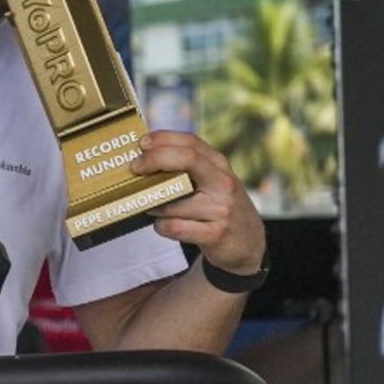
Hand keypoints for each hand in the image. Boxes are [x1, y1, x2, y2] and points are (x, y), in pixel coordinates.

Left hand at [131, 130, 265, 276]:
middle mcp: (223, 183)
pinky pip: (174, 227)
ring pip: (172, 202)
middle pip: (187, 159)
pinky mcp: (215, 234)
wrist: (249, 245)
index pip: (191, 142)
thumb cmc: (219, 207)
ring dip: (153, 206)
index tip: (141, 143)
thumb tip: (145, 155)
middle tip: (134, 167)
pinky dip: (161, 226)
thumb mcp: (213, 181)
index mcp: (219, 165)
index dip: (163, 139)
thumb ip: (188, 167)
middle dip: (155, 159)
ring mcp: (221, 209)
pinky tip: (165, 226)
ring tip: (153, 208)